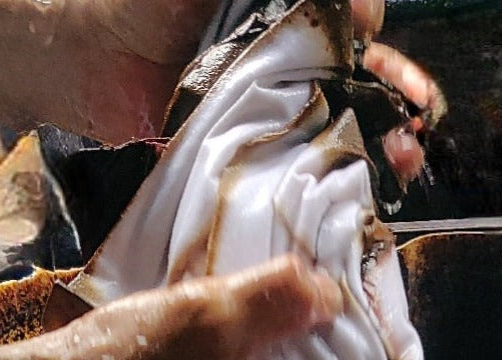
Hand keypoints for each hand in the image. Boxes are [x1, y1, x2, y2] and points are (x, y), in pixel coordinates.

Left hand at [0, 0, 439, 162]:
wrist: (85, 57)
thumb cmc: (145, 0)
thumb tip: (359, 1)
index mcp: (291, 17)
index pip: (358, 28)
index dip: (378, 38)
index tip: (378, 45)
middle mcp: (292, 67)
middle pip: (365, 85)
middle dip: (399, 102)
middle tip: (415, 122)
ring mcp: (273, 115)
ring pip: (344, 131)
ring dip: (382, 148)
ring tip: (403, 161)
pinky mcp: (251, 157)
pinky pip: (300, 171)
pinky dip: (334, 186)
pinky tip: (362, 197)